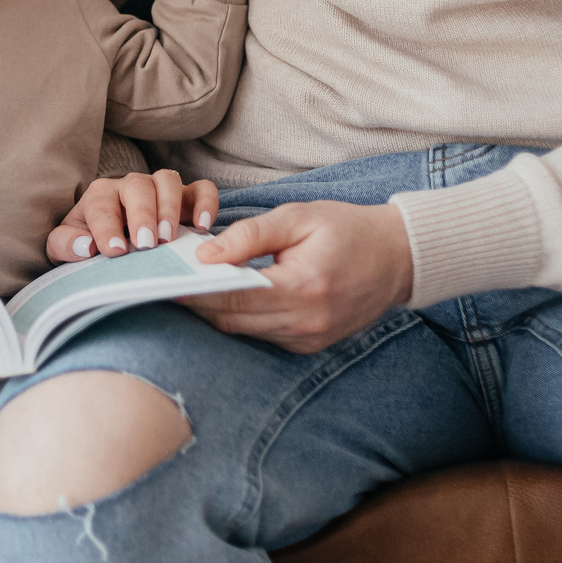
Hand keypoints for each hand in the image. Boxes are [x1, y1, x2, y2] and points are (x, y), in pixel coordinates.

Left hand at [47, 169, 220, 262]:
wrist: (116, 241)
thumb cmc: (91, 243)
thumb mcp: (66, 247)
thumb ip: (65, 245)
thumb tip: (84, 246)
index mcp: (100, 196)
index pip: (101, 205)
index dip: (107, 228)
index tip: (117, 252)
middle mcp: (130, 186)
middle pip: (137, 186)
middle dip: (142, 214)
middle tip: (146, 244)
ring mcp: (160, 189)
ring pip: (167, 180)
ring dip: (170, 207)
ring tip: (169, 237)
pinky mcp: (187, 198)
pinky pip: (201, 188)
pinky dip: (206, 202)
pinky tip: (203, 227)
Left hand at [183, 201, 413, 353]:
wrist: (398, 257)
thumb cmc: (348, 229)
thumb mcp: (299, 218)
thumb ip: (251, 235)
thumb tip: (207, 255)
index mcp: (304, 287)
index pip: (234, 296)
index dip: (195, 291)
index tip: (163, 281)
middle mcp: (307, 322)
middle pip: (233, 320)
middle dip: (197, 303)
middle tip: (164, 284)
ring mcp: (310, 338)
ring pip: (245, 331)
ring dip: (216, 311)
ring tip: (188, 287)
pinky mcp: (311, 344)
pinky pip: (264, 335)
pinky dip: (242, 318)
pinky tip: (224, 297)